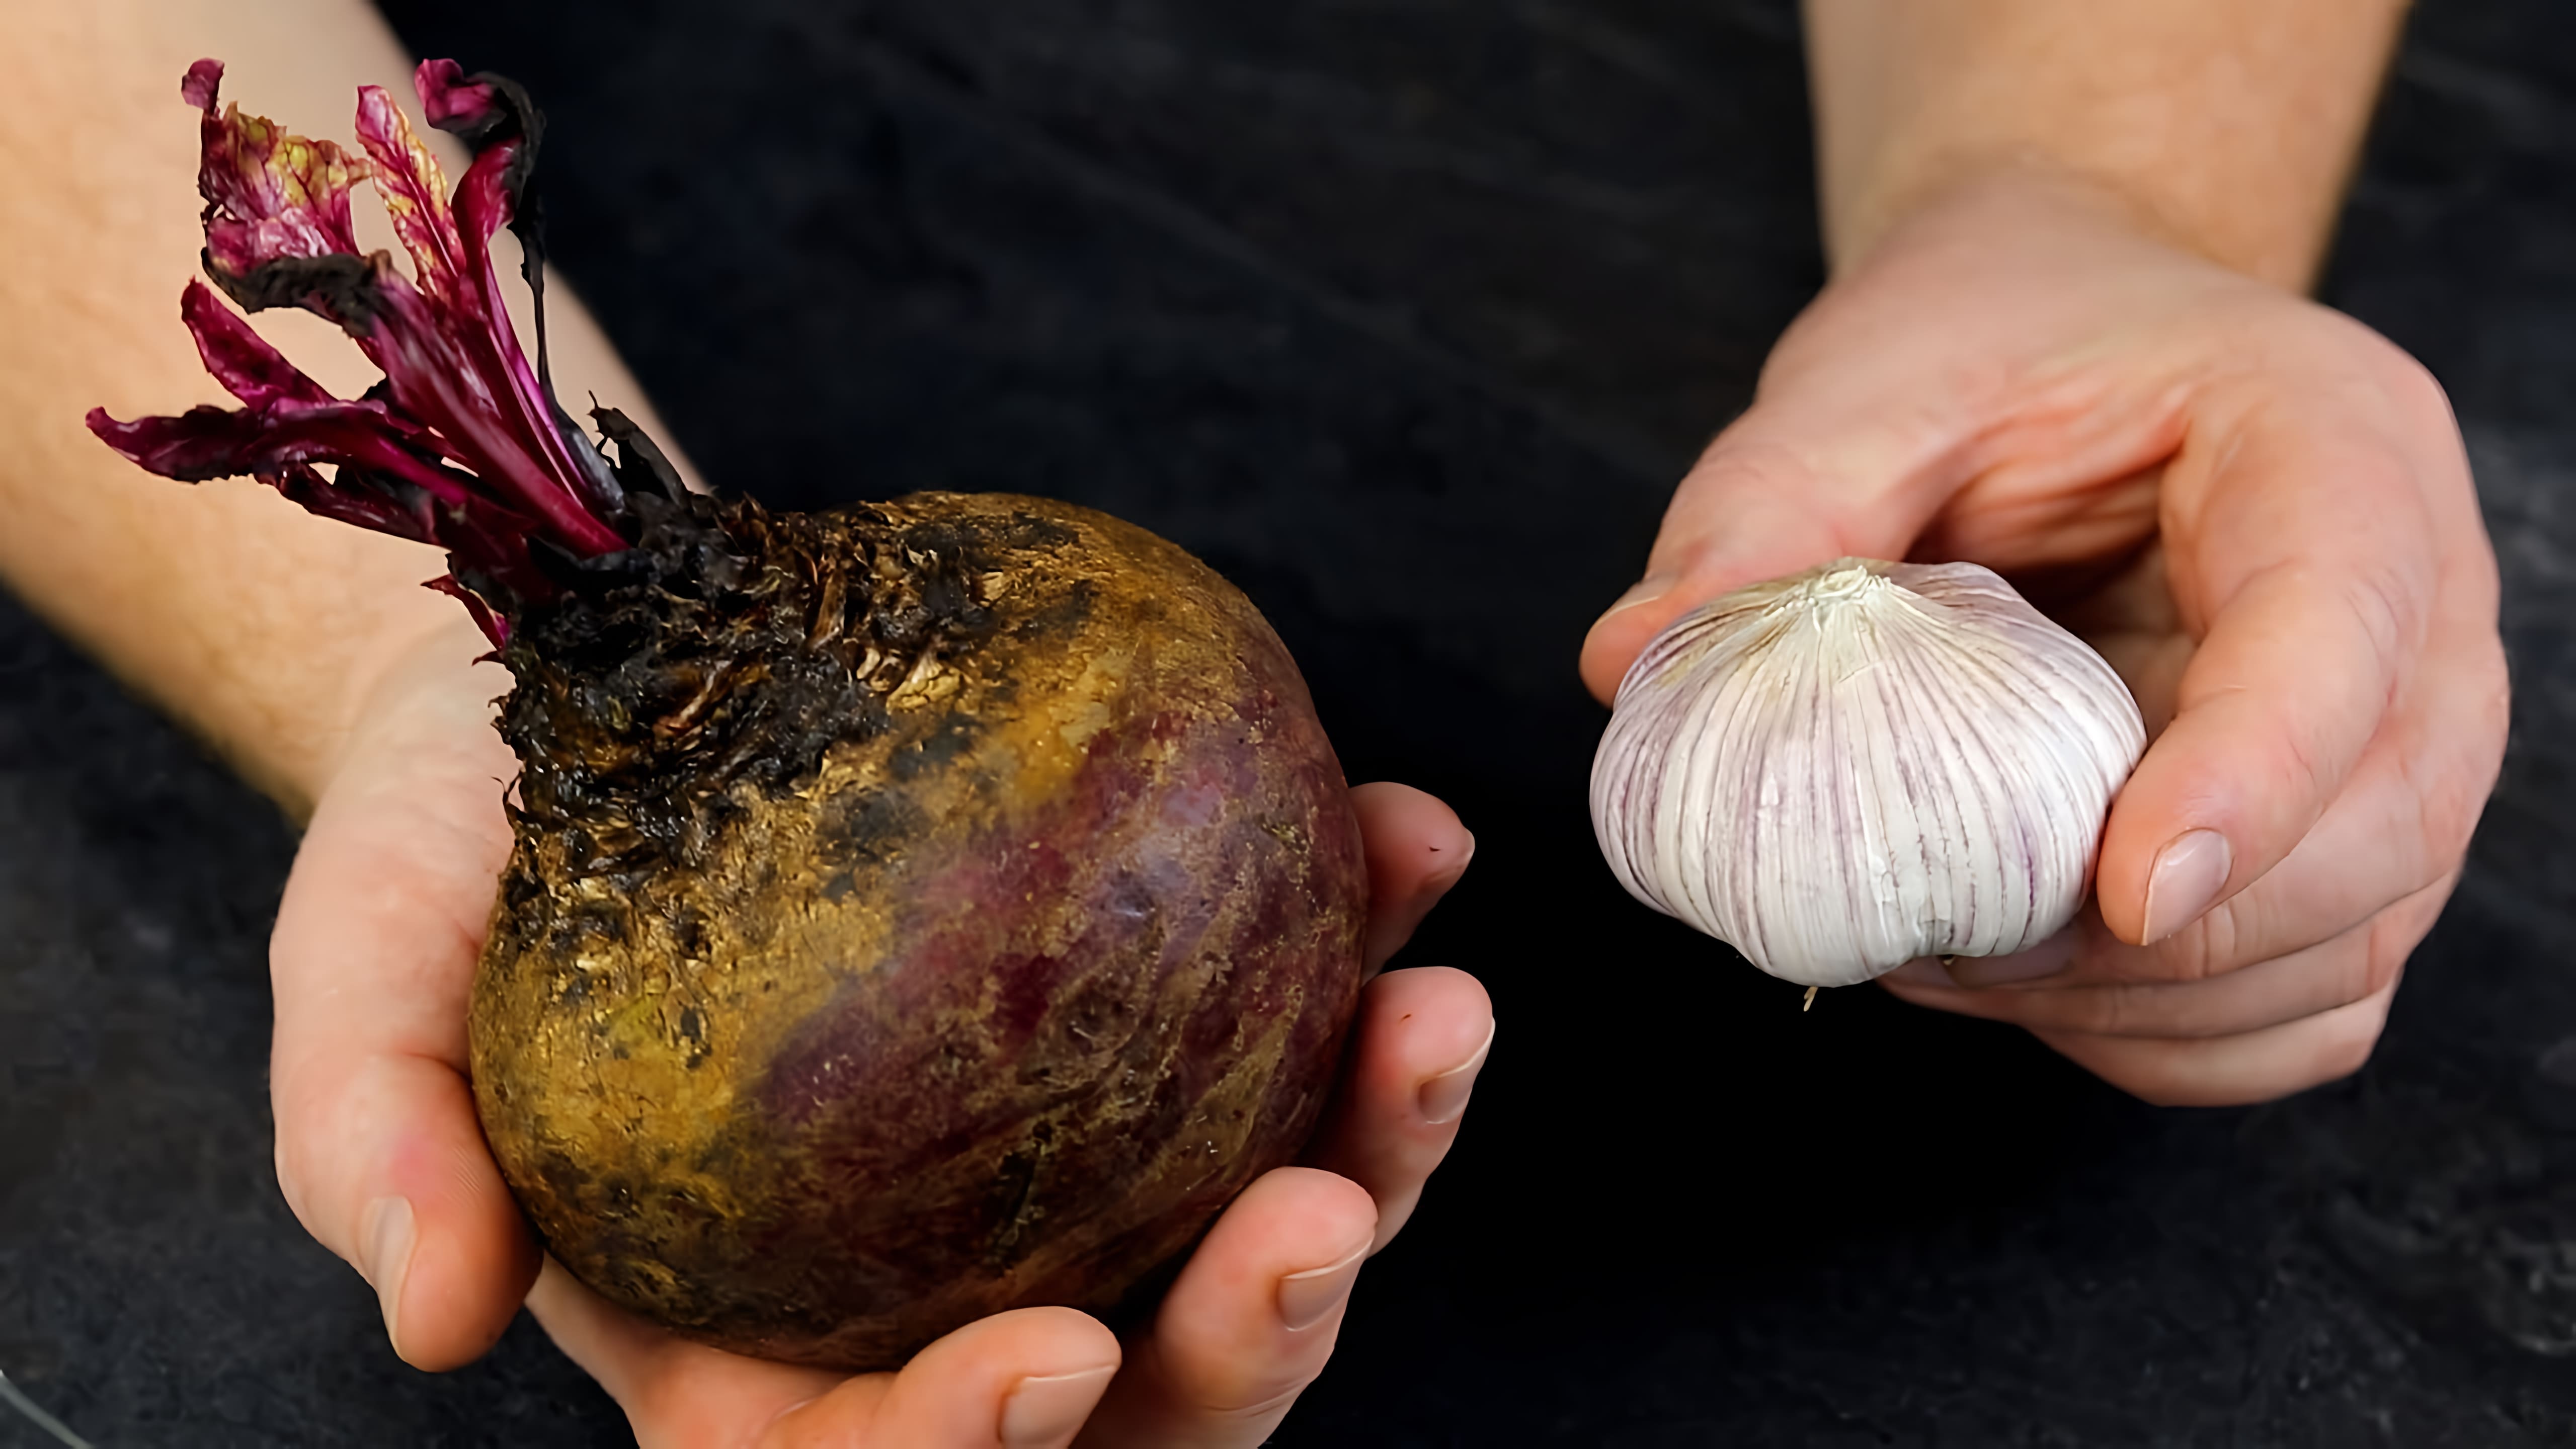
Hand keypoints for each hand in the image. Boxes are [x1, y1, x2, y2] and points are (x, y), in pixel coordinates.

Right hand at [268, 617, 1488, 1445]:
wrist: (554, 707)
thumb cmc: (449, 865)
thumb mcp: (362, 993)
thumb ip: (379, 1149)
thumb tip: (438, 1314)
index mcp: (752, 1357)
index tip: (1061, 1352)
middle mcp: (930, 1289)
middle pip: (1136, 1395)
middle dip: (1252, 1346)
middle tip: (1326, 1214)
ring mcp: (1059, 1160)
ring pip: (1253, 1227)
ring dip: (1376, 1151)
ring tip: (1432, 1009)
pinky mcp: (1135, 1018)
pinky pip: (1280, 1026)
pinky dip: (1358, 946)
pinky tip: (1414, 843)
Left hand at [1581, 170, 2506, 1107]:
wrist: (2070, 332)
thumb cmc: (1991, 338)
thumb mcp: (1864, 384)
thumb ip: (1764, 515)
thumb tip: (1630, 665)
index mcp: (2332, 445)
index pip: (2343, 640)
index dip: (2250, 783)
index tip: (2119, 894)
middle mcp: (2416, 599)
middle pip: (2378, 829)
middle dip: (2166, 937)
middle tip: (1945, 937)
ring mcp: (2399, 732)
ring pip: (2347, 942)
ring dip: (2149, 1003)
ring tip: (1950, 955)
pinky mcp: (2342, 834)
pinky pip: (2307, 998)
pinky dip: (2169, 1034)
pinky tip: (2019, 979)